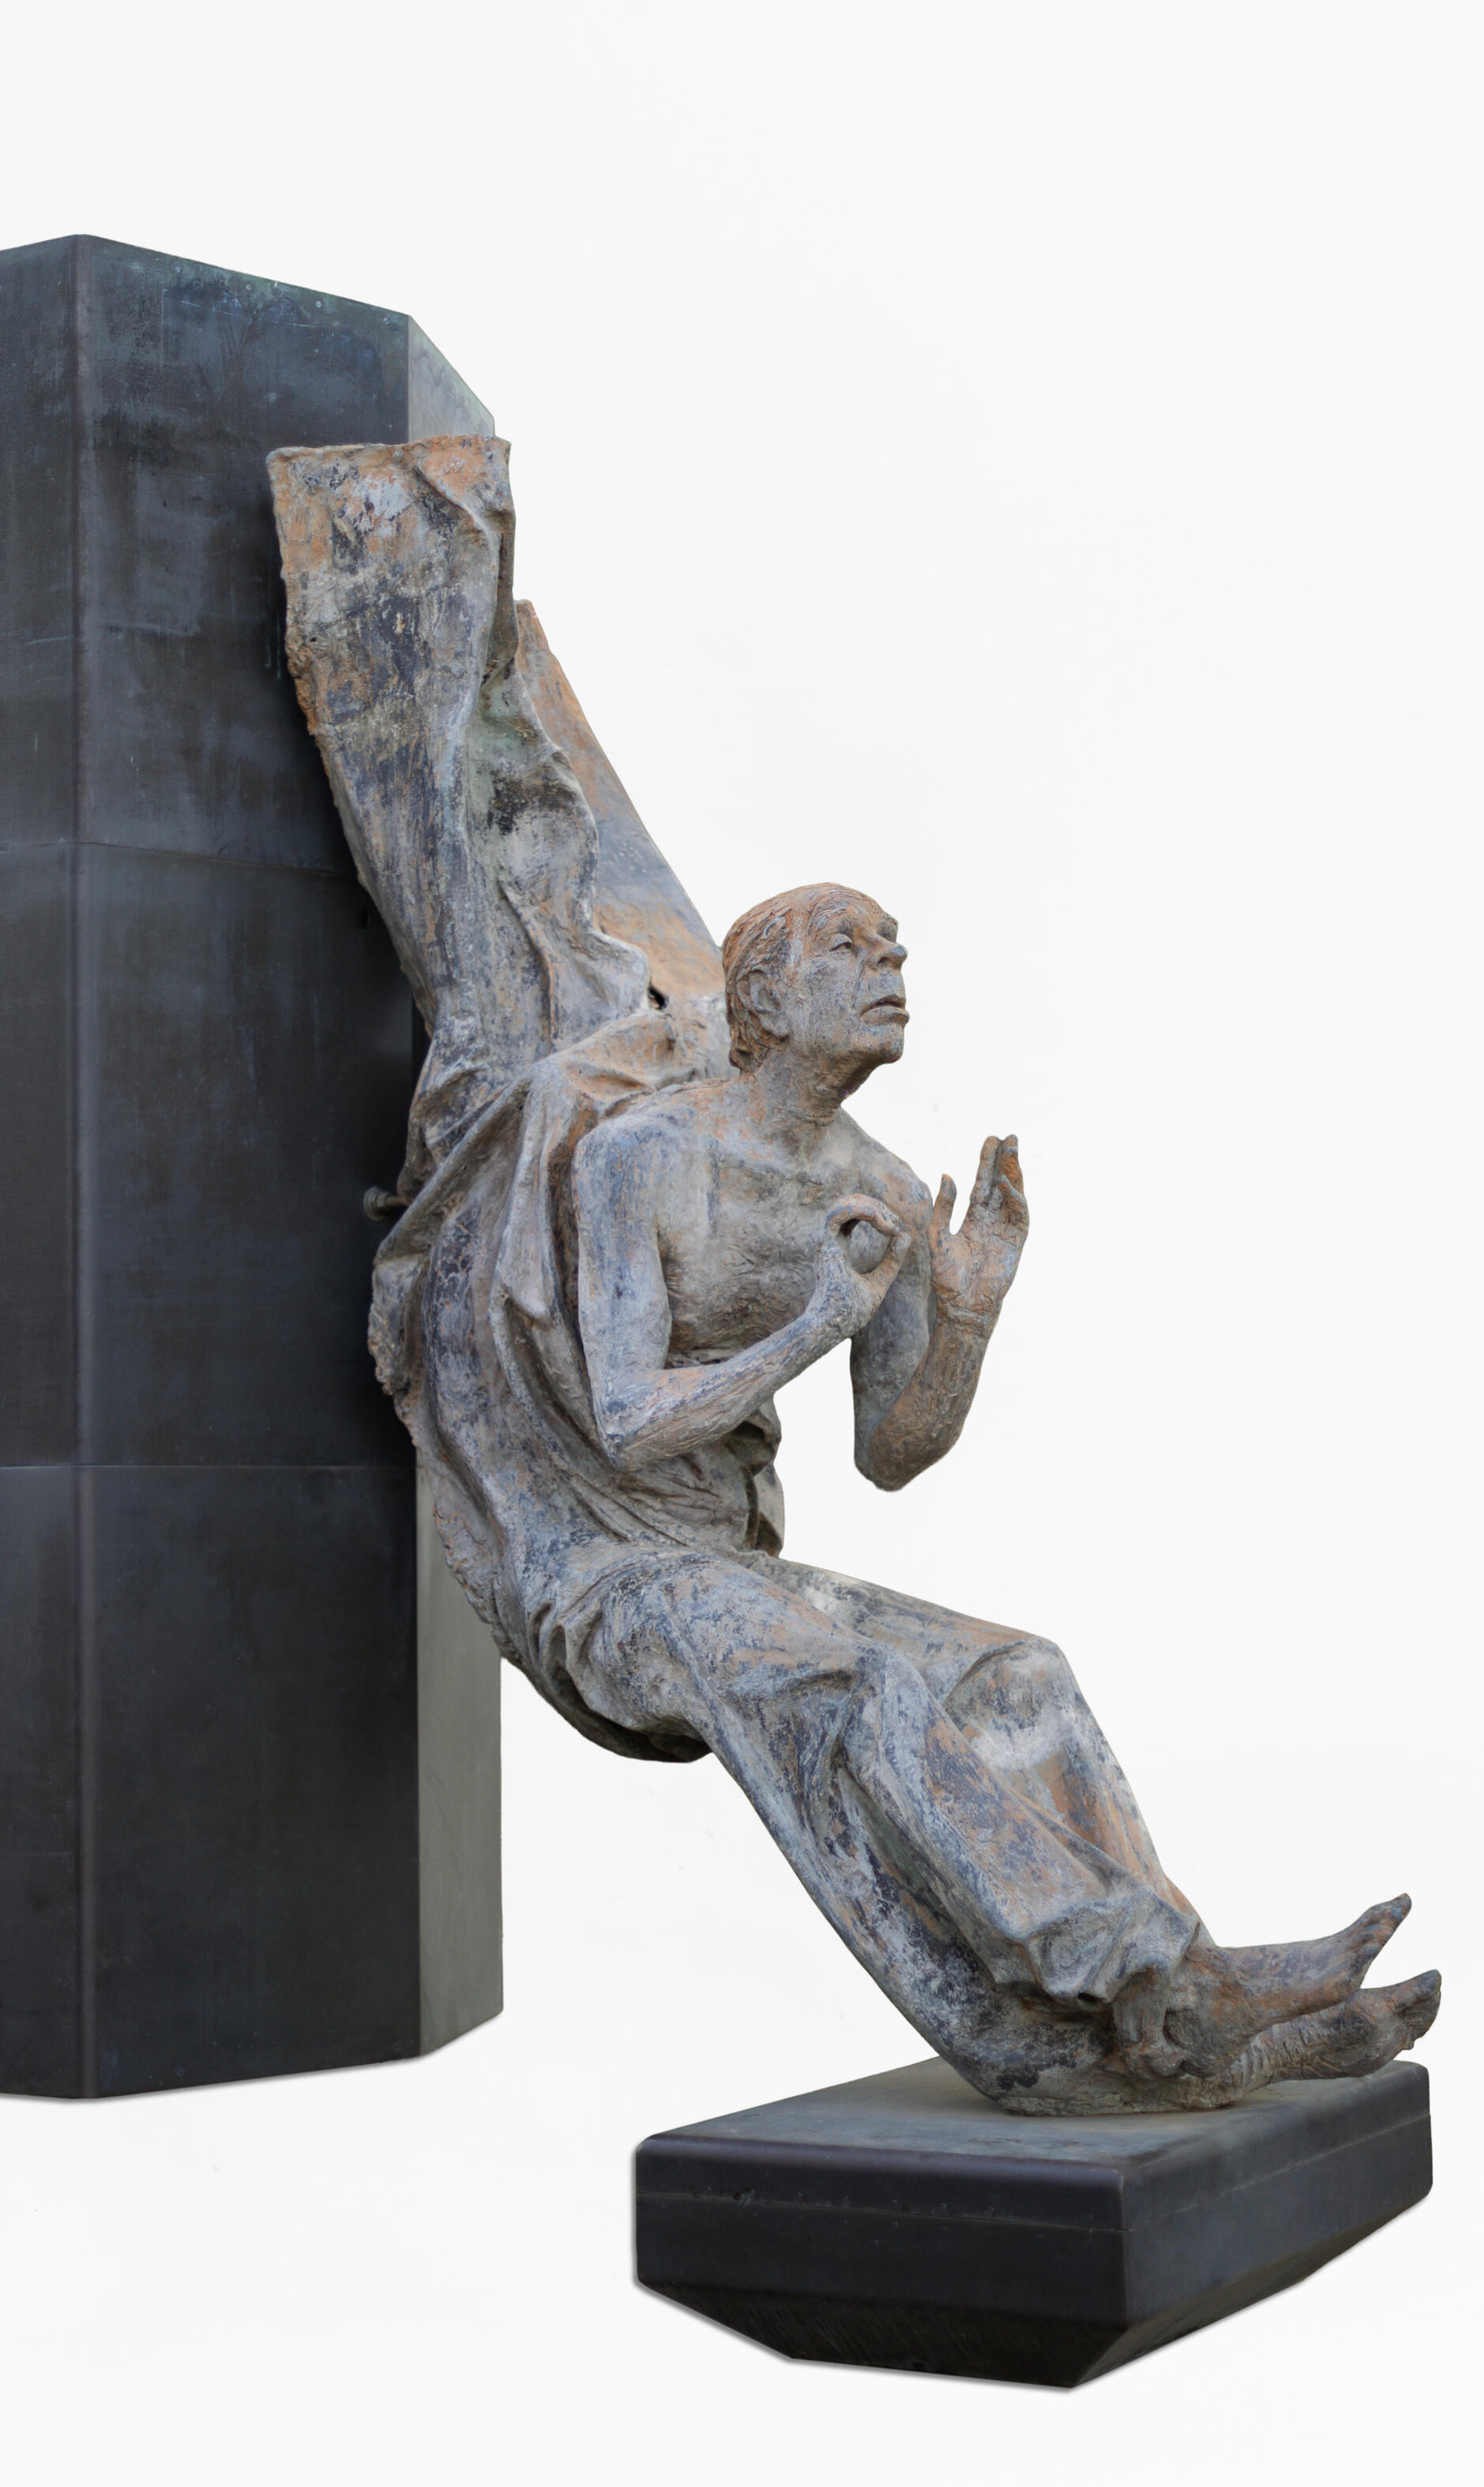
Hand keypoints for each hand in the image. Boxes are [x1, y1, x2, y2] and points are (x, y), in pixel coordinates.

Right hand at [811, 1195, 911, 1340]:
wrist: (834, 1327)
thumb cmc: (850, 1312)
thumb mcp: (880, 1282)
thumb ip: (891, 1261)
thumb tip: (906, 1236)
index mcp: (839, 1247)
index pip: (855, 1214)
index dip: (877, 1214)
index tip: (896, 1229)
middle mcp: (830, 1241)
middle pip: (850, 1205)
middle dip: (876, 1207)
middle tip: (895, 1224)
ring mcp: (825, 1241)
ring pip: (844, 1204)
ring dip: (870, 1207)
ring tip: (889, 1223)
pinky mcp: (824, 1245)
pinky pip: (837, 1213)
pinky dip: (859, 1209)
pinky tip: (878, 1219)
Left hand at [928, 1134, 1027, 1324]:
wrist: (962, 1306)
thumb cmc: (947, 1278)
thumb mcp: (938, 1236)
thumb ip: (943, 1207)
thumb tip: (946, 1174)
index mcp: (973, 1219)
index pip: (981, 1185)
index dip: (986, 1162)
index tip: (990, 1140)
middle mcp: (991, 1221)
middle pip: (1000, 1184)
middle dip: (1005, 1161)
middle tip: (1009, 1137)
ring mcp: (1005, 1231)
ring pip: (1013, 1195)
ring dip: (1014, 1173)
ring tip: (1013, 1149)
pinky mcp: (1016, 1243)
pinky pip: (1019, 1216)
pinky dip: (1015, 1200)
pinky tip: (1007, 1185)